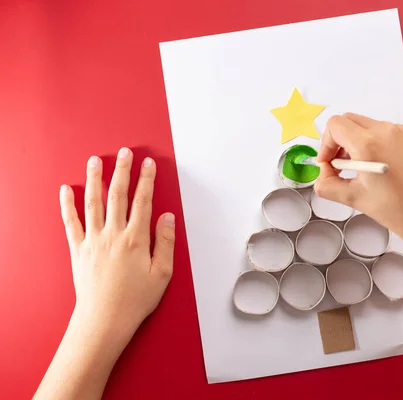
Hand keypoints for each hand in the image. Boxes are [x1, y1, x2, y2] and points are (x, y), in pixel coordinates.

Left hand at [59, 148, 174, 339]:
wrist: (104, 320)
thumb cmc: (135, 300)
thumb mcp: (162, 274)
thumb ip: (166, 242)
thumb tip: (166, 217)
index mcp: (135, 239)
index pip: (143, 201)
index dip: (146, 179)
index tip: (148, 163)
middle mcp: (112, 235)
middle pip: (117, 194)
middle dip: (122, 170)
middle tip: (124, 152)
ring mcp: (92, 240)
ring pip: (92, 202)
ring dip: (94, 178)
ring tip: (95, 160)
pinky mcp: (78, 249)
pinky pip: (71, 222)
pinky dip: (67, 204)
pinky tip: (66, 189)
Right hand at [315, 113, 402, 252]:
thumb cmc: (399, 211)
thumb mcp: (354, 199)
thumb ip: (328, 185)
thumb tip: (323, 176)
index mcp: (369, 143)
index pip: (335, 125)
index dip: (325, 144)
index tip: (327, 164)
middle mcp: (385, 131)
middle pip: (349, 121)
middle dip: (337, 141)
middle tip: (338, 167)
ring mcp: (401, 133)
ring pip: (366, 126)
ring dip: (354, 143)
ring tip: (358, 172)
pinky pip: (383, 133)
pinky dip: (371, 145)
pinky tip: (376, 171)